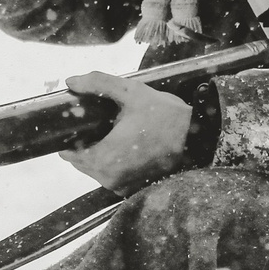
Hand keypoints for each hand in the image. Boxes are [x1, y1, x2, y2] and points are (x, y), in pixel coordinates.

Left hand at [59, 71, 191, 193]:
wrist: (198, 138)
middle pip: (82, 163)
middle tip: (99, 125)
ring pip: (98, 171)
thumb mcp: (131, 92)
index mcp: (105, 158)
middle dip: (86, 145)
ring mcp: (124, 186)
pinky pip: (114, 176)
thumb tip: (71, 81)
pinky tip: (127, 146)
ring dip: (100, 155)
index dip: (71, 138)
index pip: (70, 155)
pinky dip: (115, 164)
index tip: (80, 124)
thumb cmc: (166, 116)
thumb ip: (98, 84)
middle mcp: (111, 178)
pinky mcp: (135, 189)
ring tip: (114, 134)